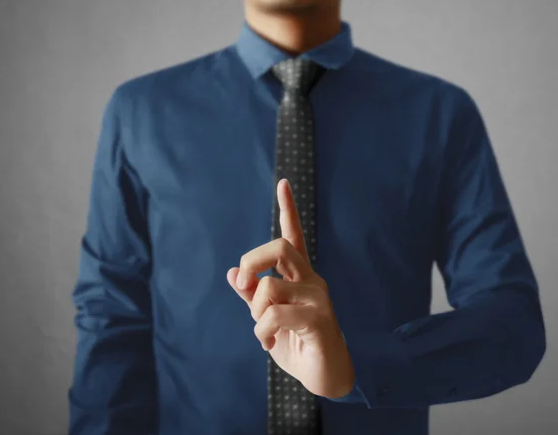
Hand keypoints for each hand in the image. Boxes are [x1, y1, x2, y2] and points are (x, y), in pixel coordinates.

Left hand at [226, 178, 354, 398]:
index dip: (288, 209)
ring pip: (269, 286)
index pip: (294, 236)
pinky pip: (273, 314)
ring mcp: (317, 297)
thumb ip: (253, 296)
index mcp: (300, 276)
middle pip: (278, 247)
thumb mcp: (267, 318)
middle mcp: (311, 279)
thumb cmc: (297, 343)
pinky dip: (262, 332)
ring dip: (255, 312)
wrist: (324, 376)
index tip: (283, 182)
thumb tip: (232, 272)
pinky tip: (269, 343)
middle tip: (243, 287)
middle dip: (252, 262)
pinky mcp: (318, 318)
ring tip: (264, 331)